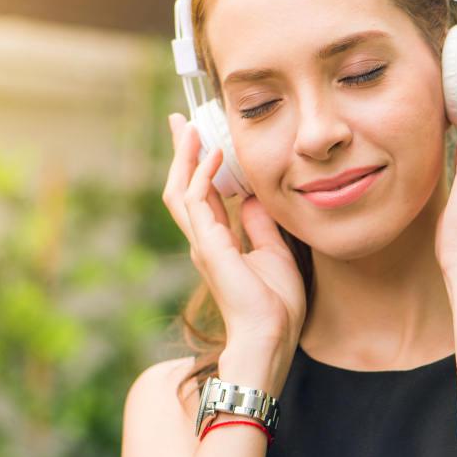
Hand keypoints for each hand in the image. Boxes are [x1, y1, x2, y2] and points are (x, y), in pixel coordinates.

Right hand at [162, 114, 306, 358]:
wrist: (269, 336)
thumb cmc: (274, 306)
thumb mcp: (275, 253)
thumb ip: (261, 225)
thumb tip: (255, 197)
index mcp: (218, 242)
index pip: (202, 195)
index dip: (200, 166)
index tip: (203, 137)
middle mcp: (204, 240)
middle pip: (182, 187)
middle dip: (182, 153)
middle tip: (182, 121)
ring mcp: (202, 243)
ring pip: (180, 190)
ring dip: (186, 156)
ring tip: (191, 127)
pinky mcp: (208, 245)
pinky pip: (196, 201)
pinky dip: (202, 174)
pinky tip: (215, 153)